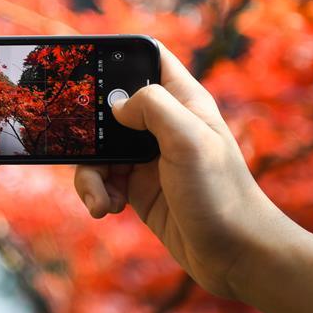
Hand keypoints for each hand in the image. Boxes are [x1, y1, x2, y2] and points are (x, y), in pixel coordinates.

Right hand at [74, 42, 312, 312]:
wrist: (235, 255)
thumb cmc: (221, 195)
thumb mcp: (189, 140)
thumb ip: (152, 107)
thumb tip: (115, 104)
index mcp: (181, 101)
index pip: (148, 59)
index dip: (118, 56)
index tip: (85, 67)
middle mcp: (163, 125)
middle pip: (110, 107)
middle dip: (88, 127)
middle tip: (77, 144)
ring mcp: (148, 157)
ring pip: (99, 148)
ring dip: (88, 172)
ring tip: (100, 198)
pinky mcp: (137, 188)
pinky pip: (102, 179)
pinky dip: (96, 193)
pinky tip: (106, 208)